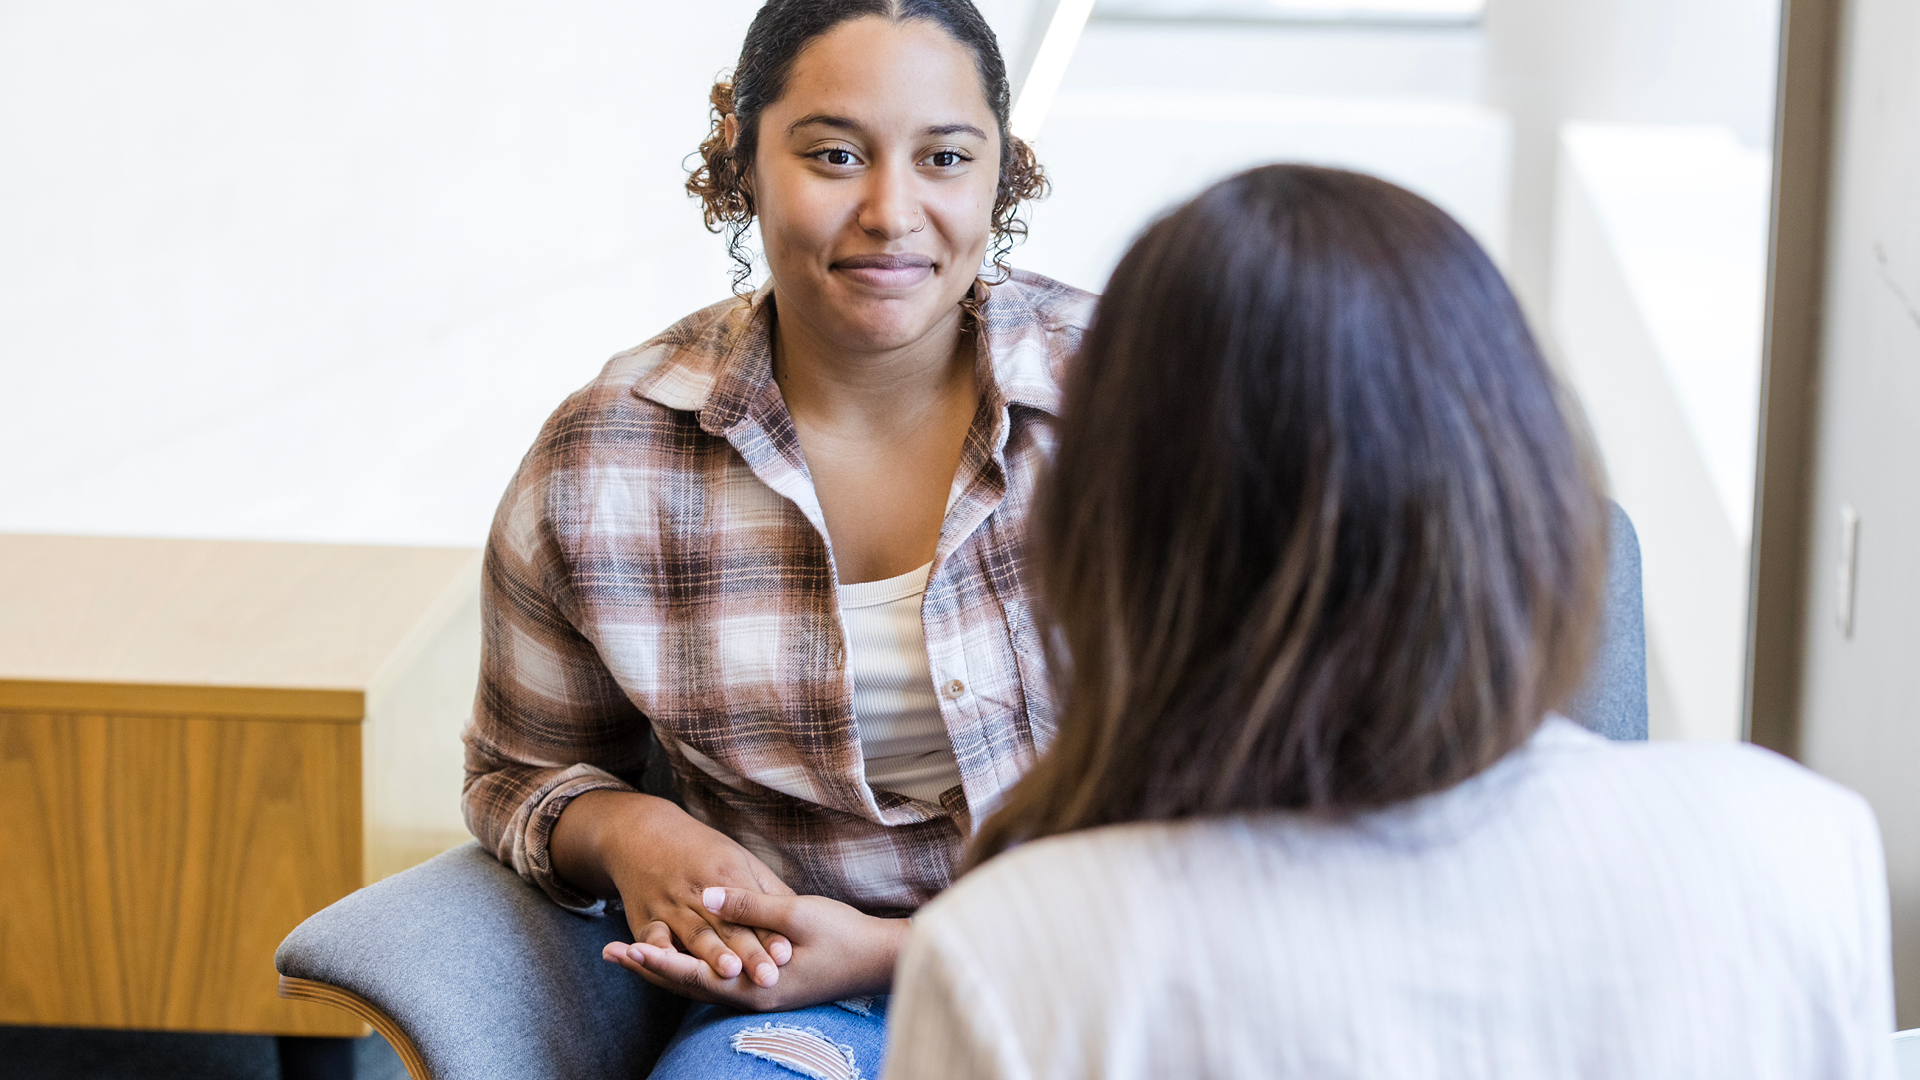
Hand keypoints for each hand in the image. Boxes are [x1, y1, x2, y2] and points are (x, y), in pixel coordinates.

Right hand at [550, 790, 794, 988]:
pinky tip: (667, 966)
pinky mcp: (645, 918)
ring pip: (695, 934)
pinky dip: (658, 951)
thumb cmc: (702, 852)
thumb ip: (766, 892)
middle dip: (749, 953)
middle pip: (728, 928)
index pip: (755, 912)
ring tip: (730, 974)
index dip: (770, 935)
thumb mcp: (739, 860)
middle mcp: (699, 890)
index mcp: (727, 874)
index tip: (787, 955)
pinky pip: (652, 937)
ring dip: (711, 954)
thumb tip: (800, 917)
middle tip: (769, 978)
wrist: (643, 834)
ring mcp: (670, 904)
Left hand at [603, 887, 909, 1011]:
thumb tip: (706, 896)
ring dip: (665, 970)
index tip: (625, 948)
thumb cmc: (843, 936)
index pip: (693, 974)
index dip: (657, 960)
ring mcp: (759, 995)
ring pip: (700, 986)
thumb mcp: (796, 913)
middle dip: (649, 967)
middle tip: (611, 953)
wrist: (878, 960)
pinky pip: (717, 982)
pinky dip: (692, 971)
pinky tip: (680, 960)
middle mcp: (751, 997)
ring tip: (634, 955)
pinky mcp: (766, 986)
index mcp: (755, 984)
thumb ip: (749, 907)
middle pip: (687, 986)